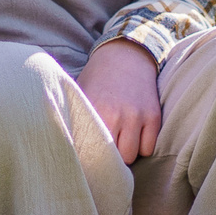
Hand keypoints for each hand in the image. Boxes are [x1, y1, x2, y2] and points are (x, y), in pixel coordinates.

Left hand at [77, 38, 162, 162]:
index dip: (87, 157)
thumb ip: (72, 117)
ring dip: (125, 153)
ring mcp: (136, 116)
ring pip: (131, 156)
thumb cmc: (97, 79)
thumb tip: (62, 144)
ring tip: (118, 141)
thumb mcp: (79, 93)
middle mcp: (115, 114)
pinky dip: (142, 147)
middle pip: (111, 158)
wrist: (125, 56)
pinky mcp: (153, 116)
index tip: (86, 156)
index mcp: (93, 109)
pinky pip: (148, 148)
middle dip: (107, 157)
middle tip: (103, 148)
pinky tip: (134, 135)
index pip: (88, 149)